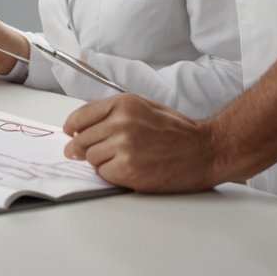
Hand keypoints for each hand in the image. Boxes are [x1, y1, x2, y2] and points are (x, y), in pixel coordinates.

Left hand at [61, 93, 219, 191]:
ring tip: (122, 159)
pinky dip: (111, 174)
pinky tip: (128, 169)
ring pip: (90, 158)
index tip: (70, 133)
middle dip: (83, 148)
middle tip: (91, 152)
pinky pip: (103, 174)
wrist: (206, 150)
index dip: (72, 127)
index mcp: (124, 103)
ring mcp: (124, 146)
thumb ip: (112, 113)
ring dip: (100, 161)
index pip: (81, 116)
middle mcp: (121, 122)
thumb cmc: (178, 131)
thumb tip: (79, 127)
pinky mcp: (128, 169)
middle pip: (82, 139)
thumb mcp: (145, 107)